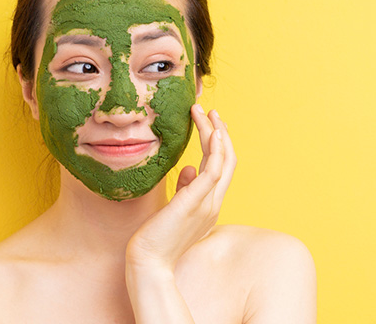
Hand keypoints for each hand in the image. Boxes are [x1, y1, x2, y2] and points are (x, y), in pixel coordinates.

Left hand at [126, 104, 236, 271]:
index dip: (219, 144)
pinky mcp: (195, 203)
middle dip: (221, 132)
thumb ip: (184, 189)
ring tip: (204, 112)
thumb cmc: (156, 239)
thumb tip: (188, 168)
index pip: (221, 168)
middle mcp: (212, 202)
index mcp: (208, 204)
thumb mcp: (173, 210)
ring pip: (222, 161)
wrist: (148, 263)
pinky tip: (212, 132)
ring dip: (215, 132)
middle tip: (210, 110)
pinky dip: (216, 150)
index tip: (210, 123)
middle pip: (227, 161)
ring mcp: (207, 203)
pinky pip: (213, 171)